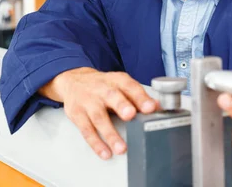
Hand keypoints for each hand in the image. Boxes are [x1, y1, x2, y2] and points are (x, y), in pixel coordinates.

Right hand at [39, 67, 156, 159]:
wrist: (73, 81)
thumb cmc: (102, 85)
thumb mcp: (120, 85)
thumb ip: (138, 96)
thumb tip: (158, 107)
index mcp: (116, 80)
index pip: (130, 86)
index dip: (140, 97)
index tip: (150, 107)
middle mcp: (101, 89)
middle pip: (111, 96)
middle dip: (121, 106)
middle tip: (130, 115)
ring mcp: (88, 102)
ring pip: (98, 117)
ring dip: (110, 134)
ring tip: (121, 148)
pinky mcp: (77, 114)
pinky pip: (86, 130)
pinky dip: (96, 143)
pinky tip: (105, 152)